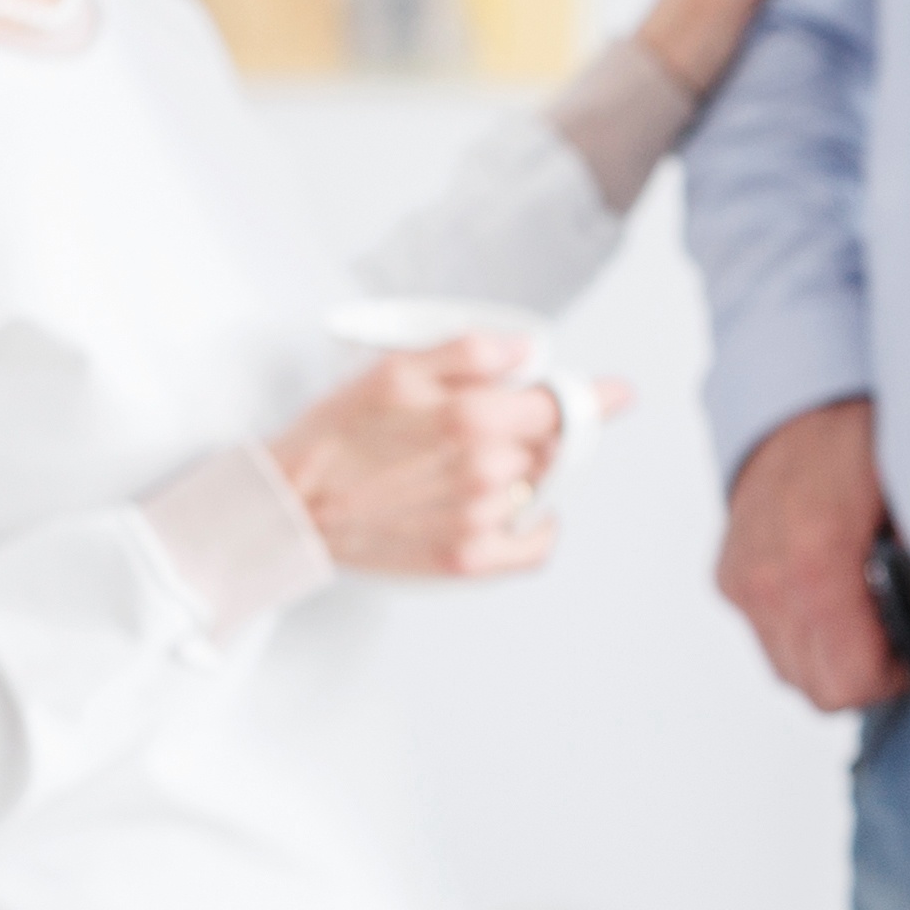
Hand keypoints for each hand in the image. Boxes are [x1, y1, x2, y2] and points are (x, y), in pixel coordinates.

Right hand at [273, 335, 612, 580]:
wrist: (292, 506)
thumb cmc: (336, 436)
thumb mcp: (395, 369)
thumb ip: (470, 352)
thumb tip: (527, 350)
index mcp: (474, 417)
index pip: (562, 404)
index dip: (594, 395)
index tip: (617, 394)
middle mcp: (487, 471)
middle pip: (551, 444)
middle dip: (534, 430)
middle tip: (492, 425)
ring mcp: (481, 520)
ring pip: (538, 486)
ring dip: (523, 472)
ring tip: (469, 465)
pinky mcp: (468, 559)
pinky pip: (535, 545)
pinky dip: (534, 526)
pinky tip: (509, 509)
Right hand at [717, 397, 905, 711]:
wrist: (802, 392)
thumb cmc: (863, 434)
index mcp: (816, 560)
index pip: (848, 681)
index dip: (891, 680)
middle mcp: (767, 578)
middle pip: (816, 687)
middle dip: (864, 673)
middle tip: (898, 641)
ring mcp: (742, 579)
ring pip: (789, 669)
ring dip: (831, 657)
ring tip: (869, 617)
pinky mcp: (730, 576)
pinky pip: (769, 636)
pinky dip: (803, 632)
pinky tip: (836, 598)